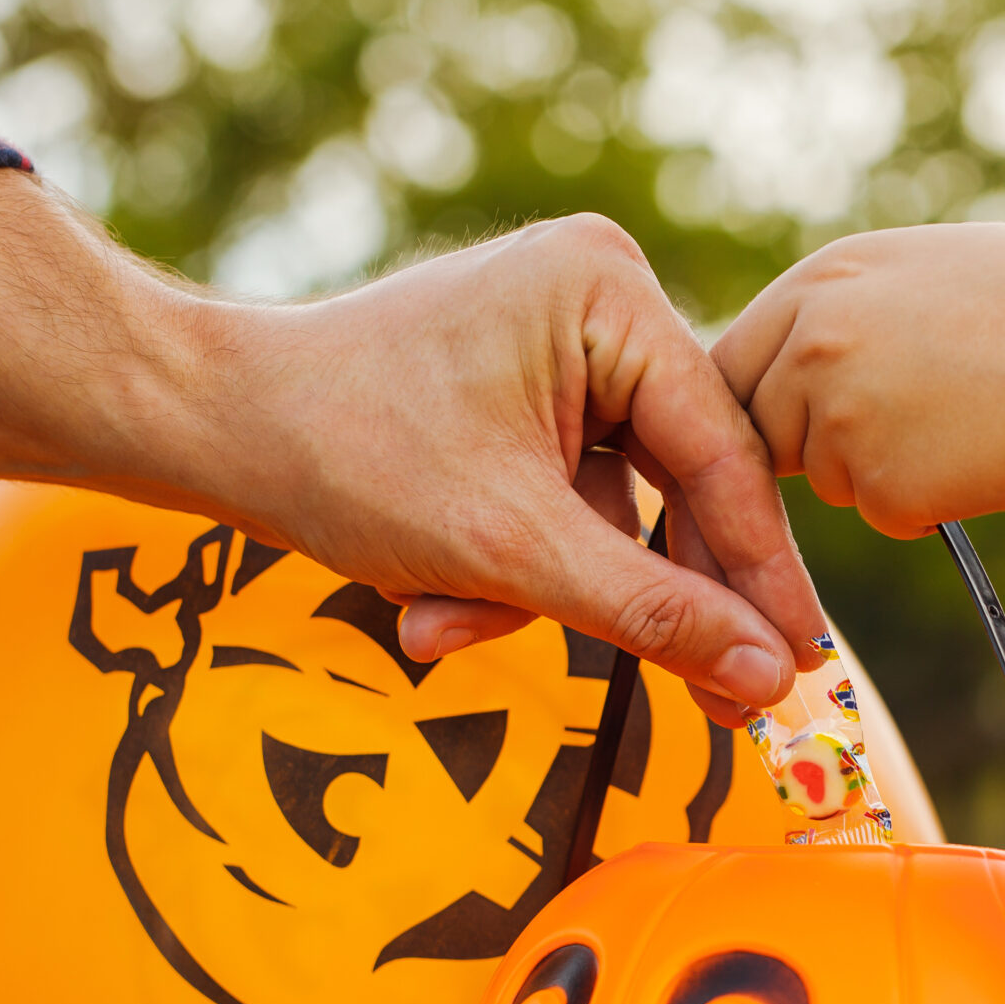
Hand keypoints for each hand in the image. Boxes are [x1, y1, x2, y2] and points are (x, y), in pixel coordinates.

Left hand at [0, 177, 822, 720]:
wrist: (202, 424)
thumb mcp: (511, 551)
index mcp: (609, 293)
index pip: (720, 454)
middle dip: (642, 596)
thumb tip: (770, 680)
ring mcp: (562, 343)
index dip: (761, 574)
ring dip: (545, 593)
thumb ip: (651, 614)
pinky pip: (565, 502)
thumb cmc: (340, 454)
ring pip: (615, 510)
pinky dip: (513, 569)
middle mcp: (600, 299)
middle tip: (723, 710)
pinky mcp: (524, 390)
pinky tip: (432, 604)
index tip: (802, 667)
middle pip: (678, 485)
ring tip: (442, 626)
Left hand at [711, 222, 1004, 535]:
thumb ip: (849, 310)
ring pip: (824, 476)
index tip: (784, 430)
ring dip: (876, 473)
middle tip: (897, 434)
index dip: (760, 404)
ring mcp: (836, 411)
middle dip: (806, 448)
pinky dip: (924, 503)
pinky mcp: (875, 480)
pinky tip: (983, 456)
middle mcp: (810, 337)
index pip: (734, 360)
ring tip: (965, 421)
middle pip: (760, 428)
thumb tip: (798, 354)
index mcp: (822, 278)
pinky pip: (881, 511)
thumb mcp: (926, 274)